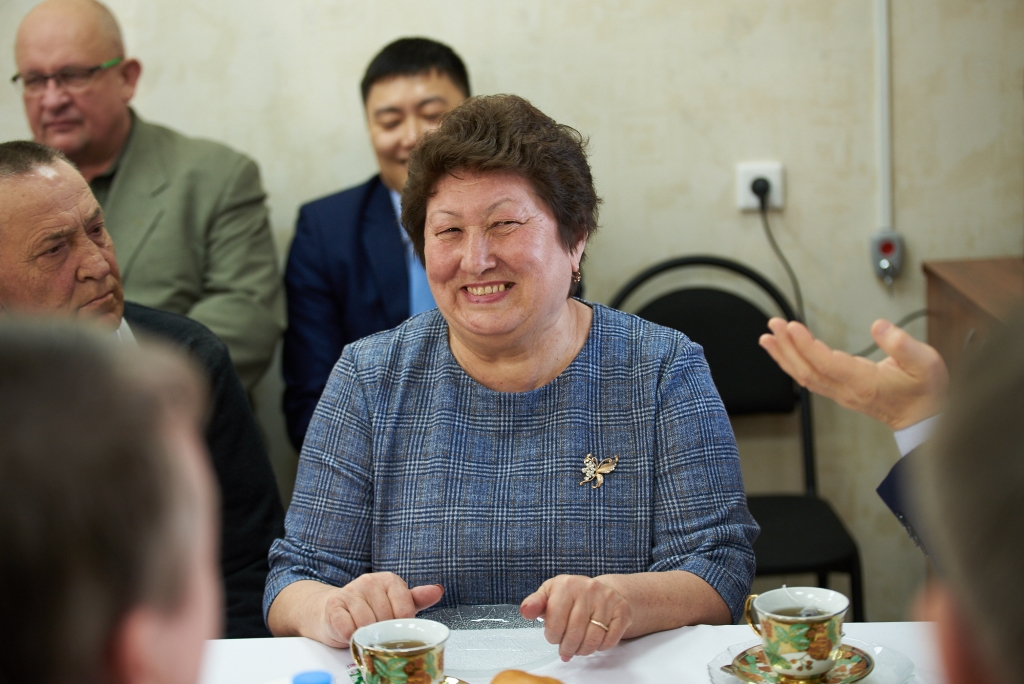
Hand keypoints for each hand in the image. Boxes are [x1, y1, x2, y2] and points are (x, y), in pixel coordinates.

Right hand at [320, 573, 443, 646]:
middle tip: (377, 631)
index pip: (405, 610)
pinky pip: (347, 628)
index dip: (401, 625)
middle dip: (382, 631)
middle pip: (385, 618)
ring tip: (363, 631)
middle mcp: (370, 581)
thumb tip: (437, 590)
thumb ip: (417, 599)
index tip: (395, 627)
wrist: (336, 611)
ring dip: (365, 635)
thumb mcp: (397, 604)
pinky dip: (350, 636)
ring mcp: (351, 591)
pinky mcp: (334, 605)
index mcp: (390, 580)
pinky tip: (350, 632)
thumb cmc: (371, 609)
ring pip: (366, 623)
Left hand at [520, 575, 632, 660]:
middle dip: (567, 647)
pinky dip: (600, 647)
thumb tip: (526, 611)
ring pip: (593, 639)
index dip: (552, 636)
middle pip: (575, 632)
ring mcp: (607, 598)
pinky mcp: (622, 610)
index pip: (555, 621)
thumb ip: (534, 604)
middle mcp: (588, 587)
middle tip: (565, 650)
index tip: (553, 636)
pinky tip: (594, 641)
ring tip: (578, 648)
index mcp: (566, 584)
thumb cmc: (570, 596)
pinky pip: (610, 640)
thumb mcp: (548, 595)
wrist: (601, 591)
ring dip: (583, 650)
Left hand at [759, 318, 948, 429]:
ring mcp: (839, 393)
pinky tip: (782, 351)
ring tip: (767, 336)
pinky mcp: (838, 391)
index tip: (792, 327)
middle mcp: (846, 390)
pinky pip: (809, 378)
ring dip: (784, 355)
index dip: (806, 346)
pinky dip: (792, 363)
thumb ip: (902, 344)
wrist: (923, 418)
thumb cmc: (924, 390)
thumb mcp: (925, 363)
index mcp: (864, 383)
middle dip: (787, 346)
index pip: (826, 364)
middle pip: (808, 370)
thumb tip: (878, 326)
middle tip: (774, 323)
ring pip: (804, 376)